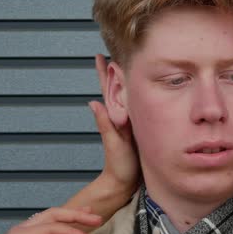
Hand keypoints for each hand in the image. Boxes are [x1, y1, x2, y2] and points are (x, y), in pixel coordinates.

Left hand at [0, 207, 101, 233]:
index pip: (54, 228)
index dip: (74, 232)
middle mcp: (20, 230)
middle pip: (53, 214)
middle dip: (76, 215)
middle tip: (96, 218)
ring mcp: (19, 233)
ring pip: (48, 216)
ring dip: (69, 214)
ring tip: (86, 212)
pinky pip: (43, 224)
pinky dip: (59, 221)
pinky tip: (66, 222)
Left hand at [90, 54, 138, 191]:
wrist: (126, 182)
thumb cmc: (119, 166)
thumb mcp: (113, 144)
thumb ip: (104, 124)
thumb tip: (93, 102)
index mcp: (114, 116)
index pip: (107, 90)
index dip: (103, 73)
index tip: (100, 56)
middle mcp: (121, 116)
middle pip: (116, 88)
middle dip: (114, 71)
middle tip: (113, 51)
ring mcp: (129, 122)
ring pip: (126, 96)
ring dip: (124, 80)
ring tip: (124, 64)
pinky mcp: (138, 128)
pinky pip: (136, 107)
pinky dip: (136, 95)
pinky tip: (139, 90)